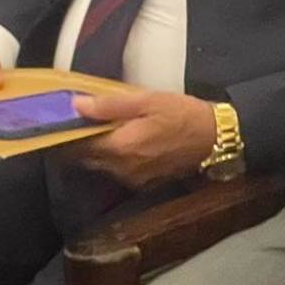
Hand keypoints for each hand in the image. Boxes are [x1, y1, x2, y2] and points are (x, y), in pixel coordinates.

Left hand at [62, 90, 217, 189]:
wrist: (219, 139)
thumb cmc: (185, 115)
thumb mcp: (149, 101)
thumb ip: (111, 105)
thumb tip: (76, 106)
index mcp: (119, 147)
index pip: (76, 146)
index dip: (67, 133)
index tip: (65, 120)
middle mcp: (121, 169)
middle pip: (85, 159)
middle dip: (80, 144)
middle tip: (83, 124)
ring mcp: (133, 179)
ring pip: (101, 167)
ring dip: (98, 152)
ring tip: (104, 132)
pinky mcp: (145, 183)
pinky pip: (118, 172)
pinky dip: (115, 160)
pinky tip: (126, 146)